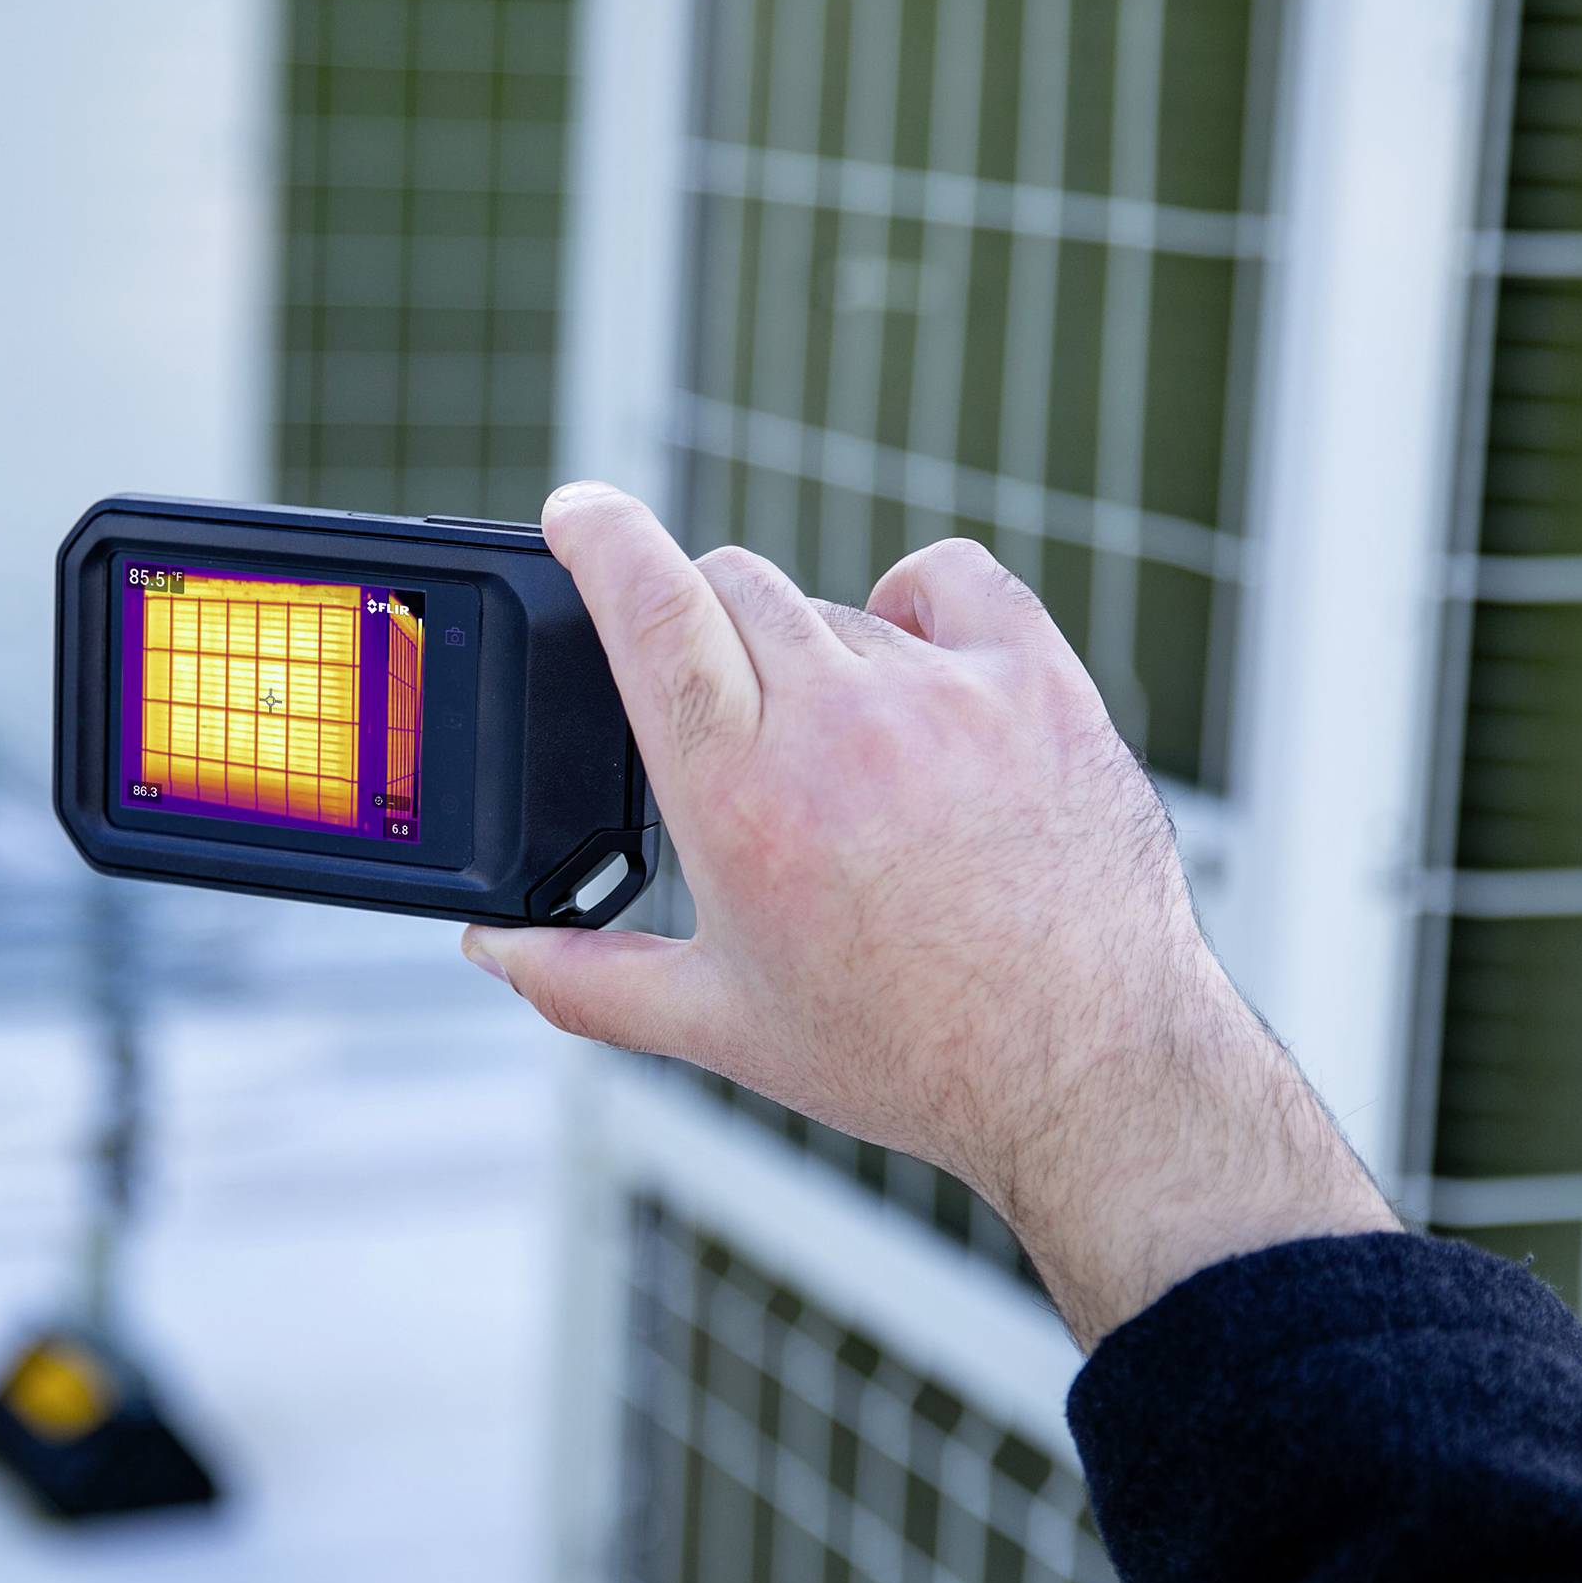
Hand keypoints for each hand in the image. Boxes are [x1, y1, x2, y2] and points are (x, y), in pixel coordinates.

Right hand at [464, 483, 1395, 1345]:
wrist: (1089, 1072)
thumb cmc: (911, 1055)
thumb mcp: (724, 1029)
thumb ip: (585, 980)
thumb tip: (492, 948)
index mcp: (740, 802)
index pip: (648, 609)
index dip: (598, 536)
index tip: (576, 510)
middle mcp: (837, 728)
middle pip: (730, 585)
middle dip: (702, 624)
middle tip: (727, 711)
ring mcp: (944, 695)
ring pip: (832, 604)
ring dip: (812, 653)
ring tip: (848, 765)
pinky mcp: (1037, 681)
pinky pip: (950, 579)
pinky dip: (917, 604)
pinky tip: (915, 666)